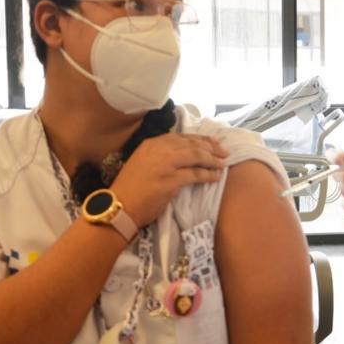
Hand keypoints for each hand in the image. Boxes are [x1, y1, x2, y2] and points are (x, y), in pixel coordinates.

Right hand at [111, 133, 228, 227]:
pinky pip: (196, 175)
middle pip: (192, 144)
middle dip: (211, 147)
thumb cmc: (130, 188)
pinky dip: (208, 175)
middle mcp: (159, 150)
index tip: (212, 142)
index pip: (181, 137)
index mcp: (151, 144)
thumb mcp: (143, 163)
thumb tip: (183, 155)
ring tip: (222, 163)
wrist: (119, 206)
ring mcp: (165, 164)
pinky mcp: (171, 180)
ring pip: (196, 156)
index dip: (200, 139)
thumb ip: (160, 156)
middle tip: (224, 152)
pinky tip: (215, 177)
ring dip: (212, 160)